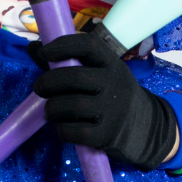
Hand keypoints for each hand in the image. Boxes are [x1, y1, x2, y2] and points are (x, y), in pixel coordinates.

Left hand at [30, 24, 178, 169]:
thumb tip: (33, 48)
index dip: (62, 45)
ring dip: (52, 108)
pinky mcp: (106, 135)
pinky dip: (61, 130)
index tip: (43, 52)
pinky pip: (73, 131)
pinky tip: (63, 127)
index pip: (88, 45)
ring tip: (50, 111)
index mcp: (113, 64)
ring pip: (70, 105)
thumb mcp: (103, 76)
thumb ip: (70, 63)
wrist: (149, 130)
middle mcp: (115, 84)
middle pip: (74, 76)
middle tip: (39, 88)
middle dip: (48, 81)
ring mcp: (113, 111)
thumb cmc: (116, 98)